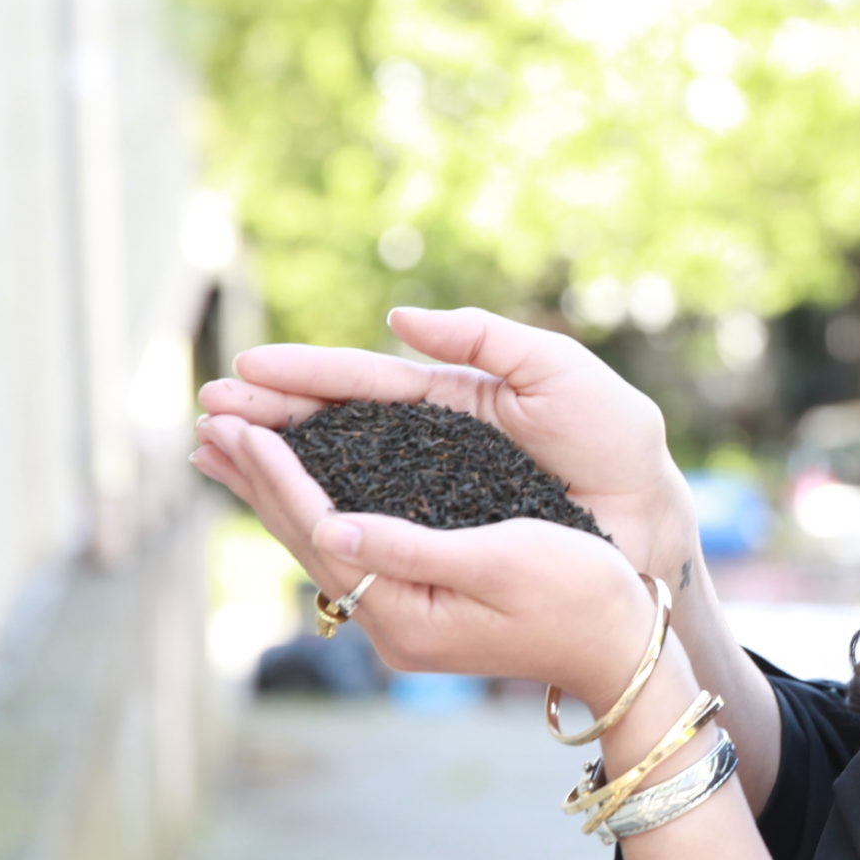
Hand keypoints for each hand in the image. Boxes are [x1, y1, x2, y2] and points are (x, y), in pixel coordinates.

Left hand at [192, 412, 660, 706]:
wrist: (622, 646)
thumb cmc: (581, 592)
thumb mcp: (502, 560)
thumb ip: (412, 547)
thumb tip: (331, 525)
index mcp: (407, 612)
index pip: (322, 531)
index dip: (279, 475)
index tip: (240, 426)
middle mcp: (392, 623)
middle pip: (304, 539)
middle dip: (255, 478)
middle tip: (205, 422)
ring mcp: (403, 618)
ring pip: (319, 543)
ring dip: (271, 492)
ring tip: (224, 448)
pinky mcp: (419, 605)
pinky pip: (347, 546)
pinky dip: (311, 506)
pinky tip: (295, 485)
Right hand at [195, 306, 698, 581]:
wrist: (651, 517)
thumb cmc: (615, 439)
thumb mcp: (556, 369)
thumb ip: (482, 339)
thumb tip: (396, 322)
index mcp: (453, 399)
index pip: (365, 383)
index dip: (306, 376)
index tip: (247, 370)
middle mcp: (431, 447)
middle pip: (335, 428)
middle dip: (271, 417)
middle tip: (208, 412)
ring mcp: (432, 494)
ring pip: (339, 476)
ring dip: (276, 465)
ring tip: (214, 453)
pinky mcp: (442, 538)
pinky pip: (369, 524)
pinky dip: (316, 515)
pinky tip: (269, 507)